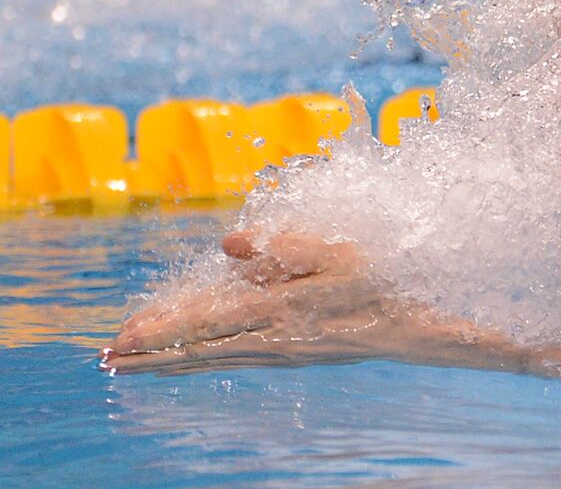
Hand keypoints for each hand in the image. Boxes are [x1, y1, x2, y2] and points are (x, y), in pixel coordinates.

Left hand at [101, 230, 393, 374]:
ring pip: (210, 358)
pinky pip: (229, 360)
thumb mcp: (338, 253)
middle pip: (197, 349)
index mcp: (278, 309)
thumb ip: (285, 247)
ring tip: (130, 365)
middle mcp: (270, 338)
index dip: (160, 330)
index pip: (204, 322)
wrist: (406, 328)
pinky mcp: (287, 356)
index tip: (122, 337)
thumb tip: (231, 243)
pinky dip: (198, 362)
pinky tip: (185, 362)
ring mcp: (278, 352)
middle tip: (107, 358)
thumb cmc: (375, 281)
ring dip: (167, 362)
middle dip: (150, 354)